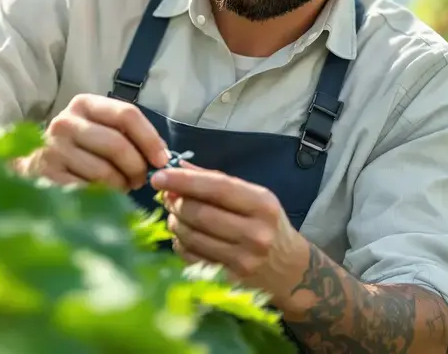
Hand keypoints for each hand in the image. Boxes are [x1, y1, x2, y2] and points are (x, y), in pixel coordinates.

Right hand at [16, 93, 169, 190]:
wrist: (32, 167)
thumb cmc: (78, 149)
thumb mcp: (100, 131)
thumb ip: (129, 136)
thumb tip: (163, 157)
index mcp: (84, 104)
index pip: (127, 115)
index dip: (150, 139)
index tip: (162, 160)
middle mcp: (65, 122)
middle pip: (118, 145)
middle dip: (137, 167)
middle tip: (140, 180)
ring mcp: (53, 149)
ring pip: (105, 172)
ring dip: (121, 186)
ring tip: (120, 187)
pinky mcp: (46, 176)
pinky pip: (88, 191)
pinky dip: (102, 198)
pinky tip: (103, 197)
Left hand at [150, 162, 308, 300]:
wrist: (289, 269)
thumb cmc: (267, 225)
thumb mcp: (253, 197)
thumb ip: (217, 180)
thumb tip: (179, 166)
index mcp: (262, 205)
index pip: (216, 188)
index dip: (184, 181)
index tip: (159, 177)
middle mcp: (255, 234)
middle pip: (199, 214)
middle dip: (176, 202)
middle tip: (167, 197)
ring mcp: (243, 261)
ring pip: (192, 237)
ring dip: (175, 222)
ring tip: (175, 215)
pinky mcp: (229, 281)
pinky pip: (191, 258)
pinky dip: (180, 244)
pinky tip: (185, 236)